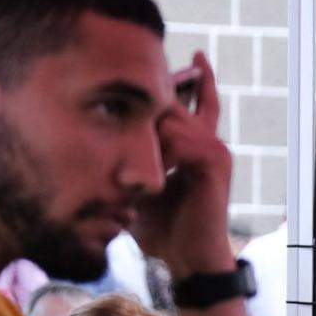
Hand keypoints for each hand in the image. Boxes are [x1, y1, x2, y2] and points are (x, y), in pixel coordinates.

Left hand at [131, 53, 237, 277]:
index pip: (200, 103)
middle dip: (154, 104)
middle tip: (136, 124)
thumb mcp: (136, 187)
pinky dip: (163, 152)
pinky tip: (157, 171)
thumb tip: (98, 143)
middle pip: (174, 104)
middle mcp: (209, 142)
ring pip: (171, 119)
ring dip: (149, 138)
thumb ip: (130, 162)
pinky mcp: (216, 162)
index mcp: (194, 147)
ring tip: (145, 166)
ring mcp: (215, 150)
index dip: (199, 80)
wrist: (187, 258)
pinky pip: (181, 139)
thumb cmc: (161, 228)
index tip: (198, 57)